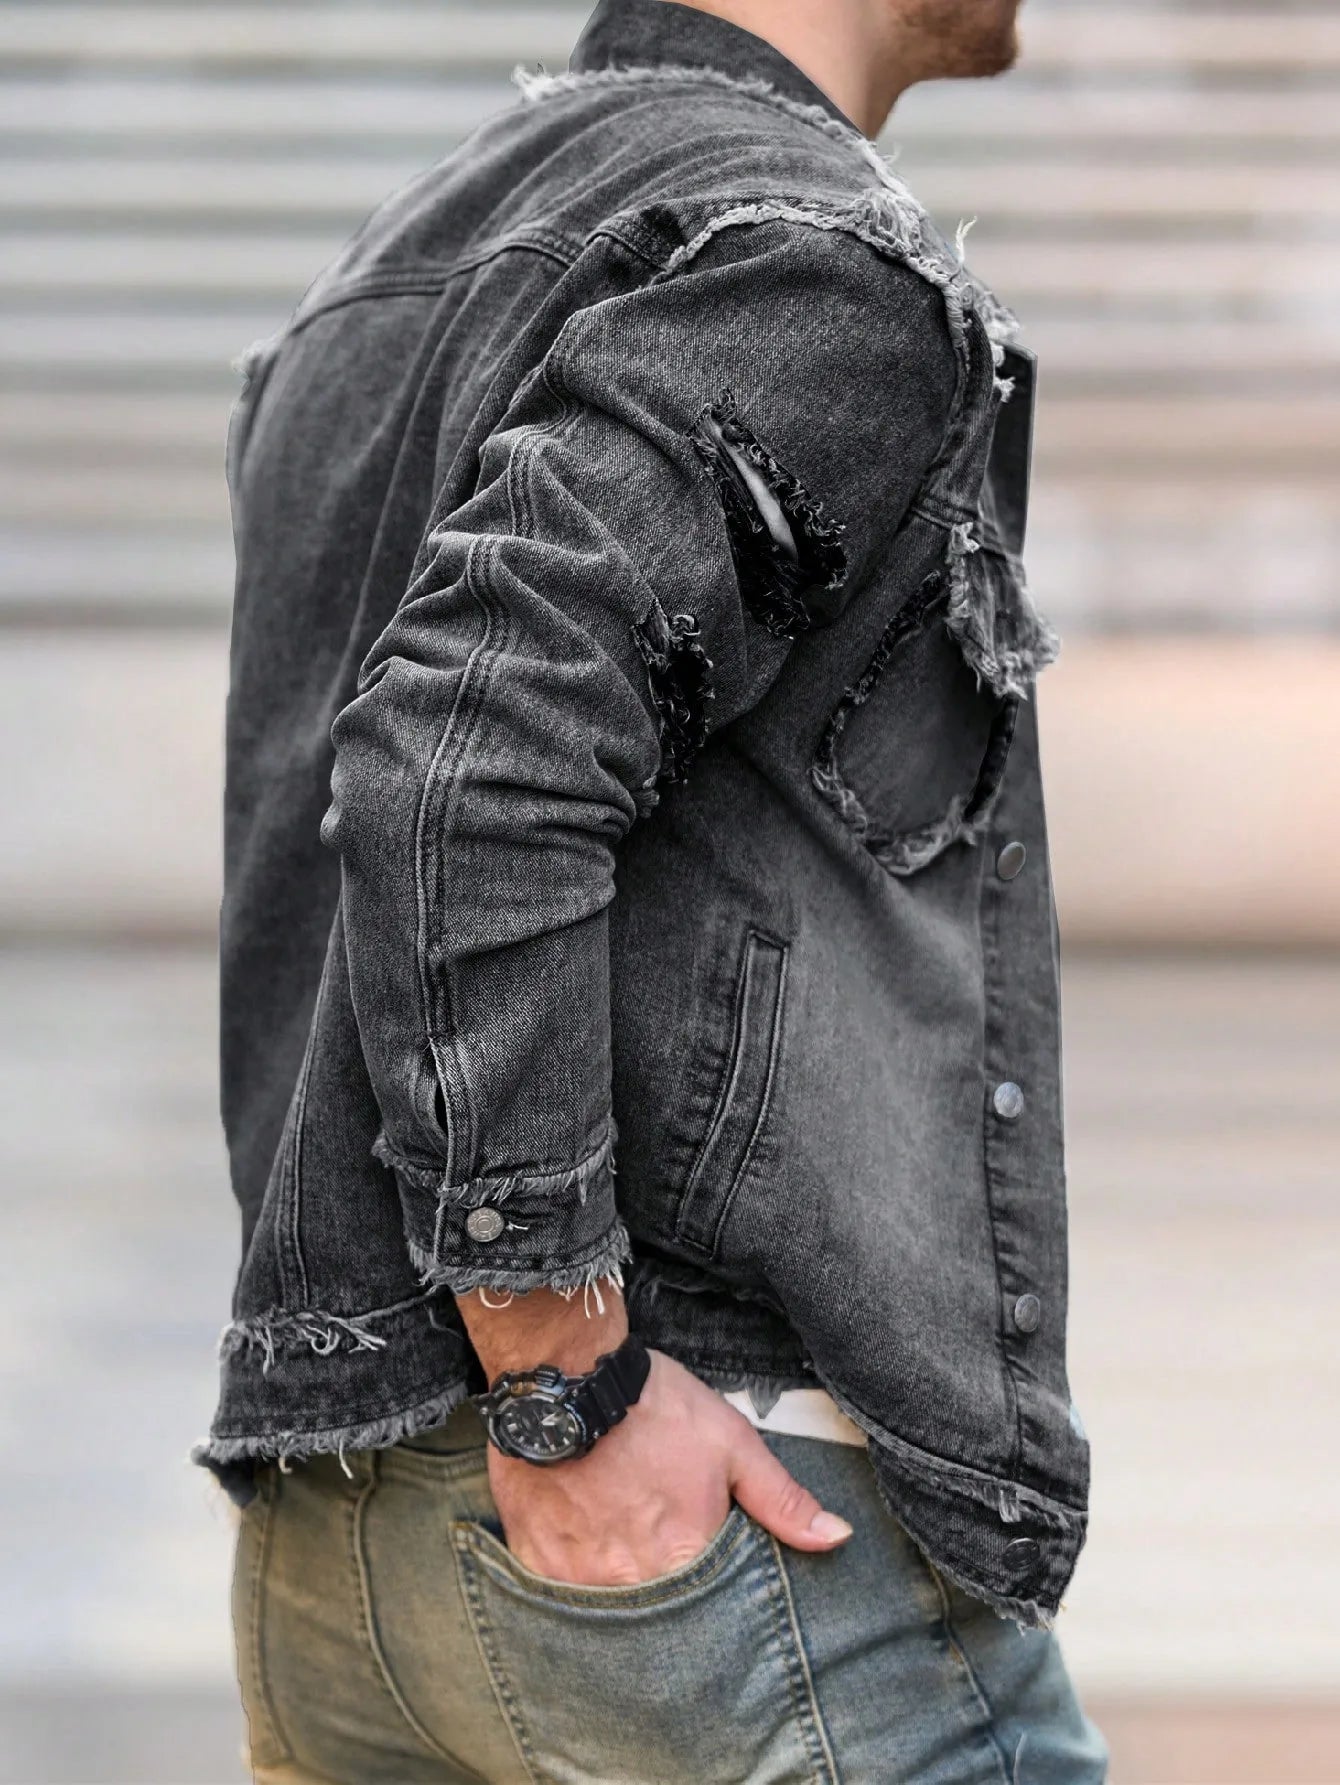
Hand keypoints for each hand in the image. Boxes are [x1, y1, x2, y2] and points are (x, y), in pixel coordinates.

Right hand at [484, 1347, 853, 1586]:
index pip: (711, 1609)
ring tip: (621, 1547)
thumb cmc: (653, 1406)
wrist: (565, 1378)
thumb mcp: (731, 1441)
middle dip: (667, 1600)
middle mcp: (632, 1580)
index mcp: (685, 1556)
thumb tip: (836, 1538)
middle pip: (659, 1616)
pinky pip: (559, 1596)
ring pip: (609, 1610)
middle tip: (659, 1552)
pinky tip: (584, 1545)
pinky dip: (575, 1581)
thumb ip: (782, 1498)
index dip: (711, 1592)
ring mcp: (579, 1577)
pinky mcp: (536, 1562)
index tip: (705, 1568)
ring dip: (622, 1590)